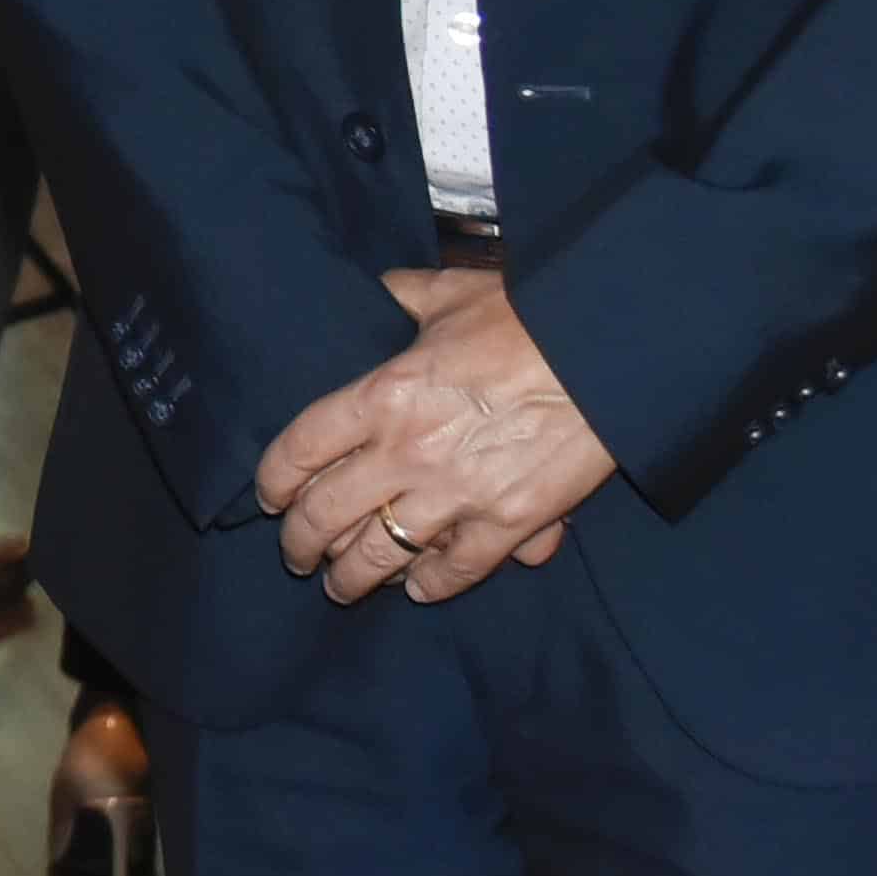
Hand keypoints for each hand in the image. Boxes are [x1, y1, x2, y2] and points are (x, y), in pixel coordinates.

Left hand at [257, 269, 618, 605]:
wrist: (606, 353)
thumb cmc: (527, 315)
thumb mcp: (452, 293)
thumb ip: (409, 296)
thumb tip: (388, 288)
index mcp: (381, 394)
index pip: (298, 450)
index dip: (274, 483)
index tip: (270, 501)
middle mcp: (405, 452)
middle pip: (325, 515)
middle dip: (301, 544)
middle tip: (296, 556)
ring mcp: (455, 494)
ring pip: (379, 555)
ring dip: (352, 578)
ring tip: (342, 586)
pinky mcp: (507, 523)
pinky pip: (454, 570)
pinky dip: (430, 584)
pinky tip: (417, 587)